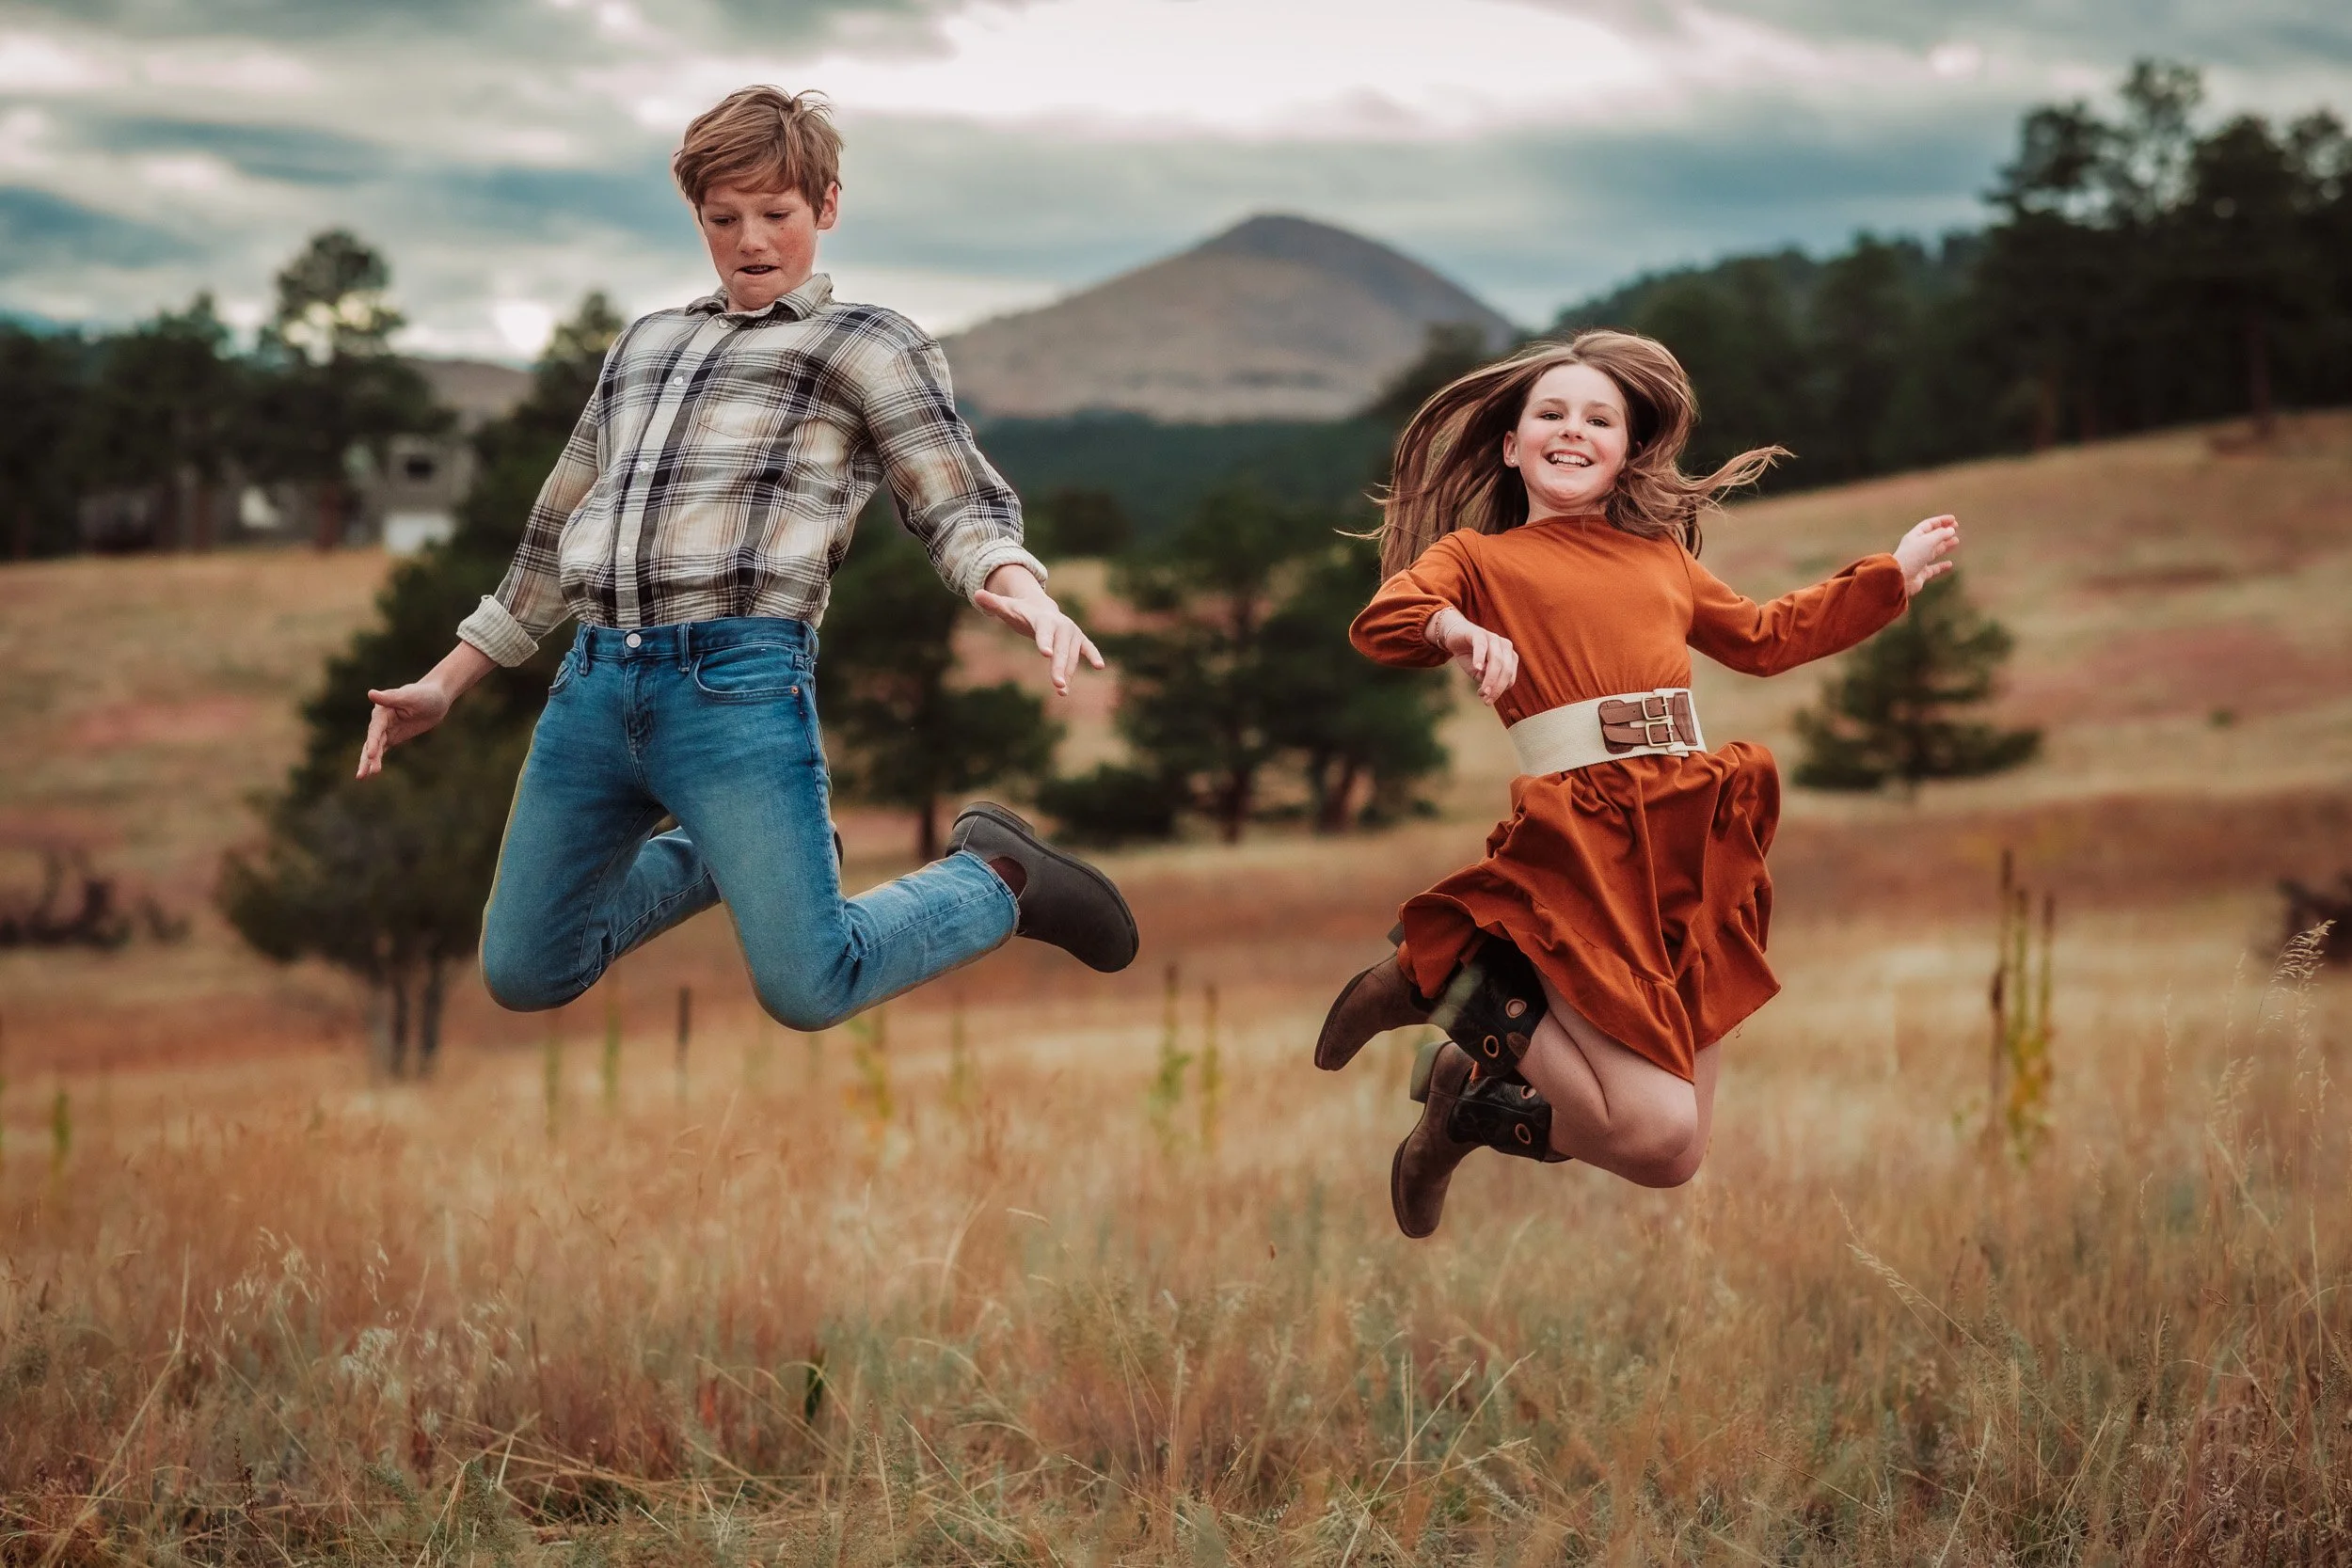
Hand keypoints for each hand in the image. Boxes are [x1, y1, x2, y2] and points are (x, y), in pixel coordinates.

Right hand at [355, 639, 495, 778]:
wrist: (435, 699)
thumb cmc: (424, 695)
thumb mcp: (410, 697)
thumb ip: (391, 697)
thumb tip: (371, 694)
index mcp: (382, 711)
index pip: (376, 729)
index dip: (373, 741)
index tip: (371, 754)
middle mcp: (380, 721)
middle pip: (372, 741)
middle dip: (368, 758)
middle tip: (362, 774)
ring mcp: (386, 730)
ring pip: (375, 748)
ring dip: (369, 762)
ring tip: (363, 777)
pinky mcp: (393, 737)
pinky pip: (382, 750)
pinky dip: (377, 760)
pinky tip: (372, 771)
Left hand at [975, 564, 1104, 695]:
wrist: (1040, 608)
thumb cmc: (1020, 612)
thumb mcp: (1006, 608)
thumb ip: (993, 604)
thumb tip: (977, 594)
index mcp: (1043, 618)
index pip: (1044, 631)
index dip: (1045, 641)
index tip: (1046, 655)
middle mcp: (1061, 625)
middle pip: (1061, 648)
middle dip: (1060, 666)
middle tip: (1057, 684)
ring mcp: (1071, 632)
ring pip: (1072, 655)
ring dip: (1069, 673)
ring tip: (1062, 691)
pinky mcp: (1079, 639)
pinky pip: (1088, 648)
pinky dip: (1093, 655)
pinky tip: (1101, 667)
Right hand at [1426, 606, 1517, 706]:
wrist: (1454, 636)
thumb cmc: (1469, 655)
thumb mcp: (1477, 672)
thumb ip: (1484, 679)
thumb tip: (1487, 692)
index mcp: (1509, 657)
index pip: (1509, 677)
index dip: (1499, 690)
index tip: (1486, 699)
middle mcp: (1505, 646)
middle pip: (1505, 670)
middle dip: (1497, 687)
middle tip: (1486, 701)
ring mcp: (1493, 638)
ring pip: (1497, 660)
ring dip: (1490, 678)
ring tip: (1482, 691)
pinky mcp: (1479, 633)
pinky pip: (1482, 646)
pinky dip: (1480, 658)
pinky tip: (1476, 668)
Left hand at [1893, 514, 1959, 595]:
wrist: (1900, 578)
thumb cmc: (1912, 556)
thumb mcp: (1927, 541)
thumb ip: (1940, 534)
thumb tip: (1951, 530)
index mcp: (1914, 536)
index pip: (1929, 525)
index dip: (1941, 521)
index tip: (1953, 519)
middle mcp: (1916, 547)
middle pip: (1932, 537)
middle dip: (1944, 532)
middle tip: (1956, 529)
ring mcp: (1918, 560)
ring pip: (1933, 551)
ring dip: (1944, 545)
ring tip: (1956, 541)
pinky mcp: (1921, 573)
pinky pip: (1933, 568)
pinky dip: (1941, 565)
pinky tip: (1950, 564)